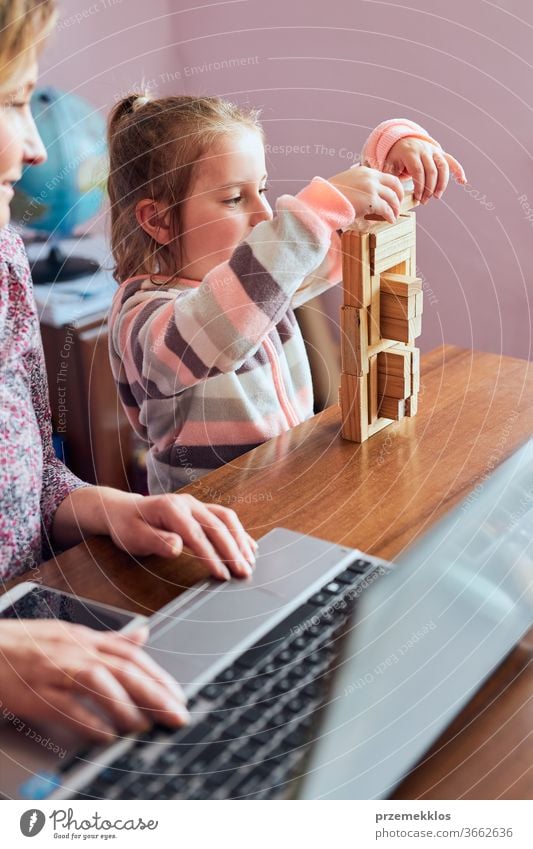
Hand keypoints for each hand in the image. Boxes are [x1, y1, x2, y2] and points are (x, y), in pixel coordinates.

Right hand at [0, 621, 187, 742]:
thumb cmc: (25, 644)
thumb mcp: (70, 634)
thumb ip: (109, 639)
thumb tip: (144, 635)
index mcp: (84, 637)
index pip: (130, 654)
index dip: (158, 675)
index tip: (178, 696)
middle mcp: (73, 650)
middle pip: (123, 669)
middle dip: (155, 693)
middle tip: (176, 715)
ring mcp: (53, 669)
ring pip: (98, 682)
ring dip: (126, 706)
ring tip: (144, 726)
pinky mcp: (34, 691)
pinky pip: (66, 706)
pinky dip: (89, 721)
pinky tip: (106, 735)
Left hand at [101, 490, 256, 580]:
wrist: (123, 510)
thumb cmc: (128, 525)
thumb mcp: (134, 536)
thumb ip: (156, 541)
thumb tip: (177, 546)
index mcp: (170, 508)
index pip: (196, 534)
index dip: (211, 555)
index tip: (222, 574)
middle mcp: (187, 503)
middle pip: (216, 526)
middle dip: (232, 550)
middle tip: (243, 572)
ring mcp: (196, 505)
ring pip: (225, 519)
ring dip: (240, 540)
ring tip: (250, 562)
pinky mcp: (201, 510)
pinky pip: (224, 519)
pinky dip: (239, 533)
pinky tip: (249, 547)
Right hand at [328, 165, 403, 223]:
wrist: (323, 201)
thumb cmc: (330, 196)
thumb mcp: (347, 183)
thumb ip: (358, 185)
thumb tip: (364, 196)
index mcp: (364, 171)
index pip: (385, 176)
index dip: (393, 187)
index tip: (393, 195)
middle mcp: (370, 177)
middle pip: (394, 184)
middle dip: (399, 195)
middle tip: (398, 205)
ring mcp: (371, 188)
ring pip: (392, 197)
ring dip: (395, 208)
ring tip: (394, 215)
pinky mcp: (371, 202)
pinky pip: (387, 209)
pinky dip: (390, 215)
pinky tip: (390, 220)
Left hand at [384, 138, 465, 203]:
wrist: (402, 140)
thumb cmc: (395, 157)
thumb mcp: (388, 164)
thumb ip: (390, 177)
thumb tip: (391, 192)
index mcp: (410, 153)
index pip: (418, 171)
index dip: (419, 187)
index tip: (418, 199)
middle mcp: (424, 150)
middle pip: (431, 171)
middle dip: (429, 189)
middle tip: (425, 202)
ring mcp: (434, 151)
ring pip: (443, 167)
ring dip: (442, 184)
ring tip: (437, 196)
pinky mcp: (440, 153)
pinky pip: (451, 161)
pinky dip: (458, 170)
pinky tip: (463, 181)